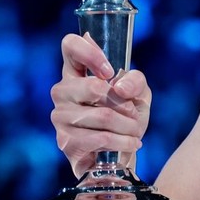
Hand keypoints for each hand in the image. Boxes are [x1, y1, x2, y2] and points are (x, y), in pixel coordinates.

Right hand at [49, 32, 151, 177]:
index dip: (91, 53)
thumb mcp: (139, 94)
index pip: (70, 46)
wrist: (122, 154)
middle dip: (124, 104)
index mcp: (75, 72)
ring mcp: (60, 117)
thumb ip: (135, 81)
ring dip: (128, 126)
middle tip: (134, 114)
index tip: (110, 72)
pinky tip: (131, 143)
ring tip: (135, 131)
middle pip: (93, 87)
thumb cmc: (127, 117)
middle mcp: (62, 91)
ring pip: (103, 115)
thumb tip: (119, 87)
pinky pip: (101, 137)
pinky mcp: (66, 141)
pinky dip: (123, 141)